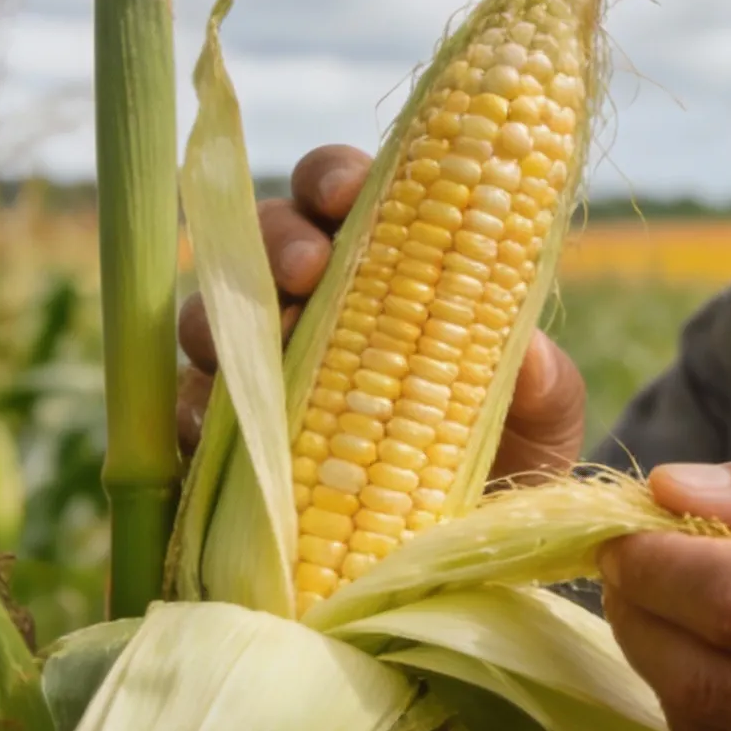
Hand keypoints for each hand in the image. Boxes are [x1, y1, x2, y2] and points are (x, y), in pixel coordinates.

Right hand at [175, 143, 589, 480]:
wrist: (471, 553)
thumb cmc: (510, 456)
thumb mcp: (546, 419)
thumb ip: (543, 382)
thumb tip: (524, 354)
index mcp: (388, 266)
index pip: (346, 193)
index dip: (335, 178)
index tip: (350, 194)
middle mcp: (314, 305)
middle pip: (265, 237)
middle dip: (279, 240)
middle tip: (309, 272)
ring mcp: (261, 370)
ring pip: (210, 314)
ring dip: (227, 319)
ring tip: (273, 346)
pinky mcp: (226, 440)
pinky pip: (185, 412)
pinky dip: (196, 413)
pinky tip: (221, 426)